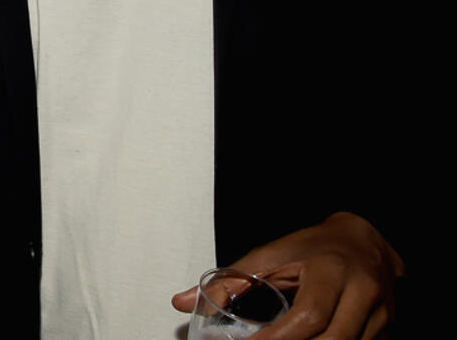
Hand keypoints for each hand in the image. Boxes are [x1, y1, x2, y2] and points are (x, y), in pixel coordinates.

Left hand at [171, 212, 401, 339]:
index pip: (309, 315)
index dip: (280, 339)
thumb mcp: (269, 255)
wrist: (363, 239)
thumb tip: (181, 302)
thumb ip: (228, 281)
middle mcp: (362, 290)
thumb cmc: (310, 247)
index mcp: (331, 270)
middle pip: (334, 339)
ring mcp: (381, 311)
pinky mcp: (388, 326)